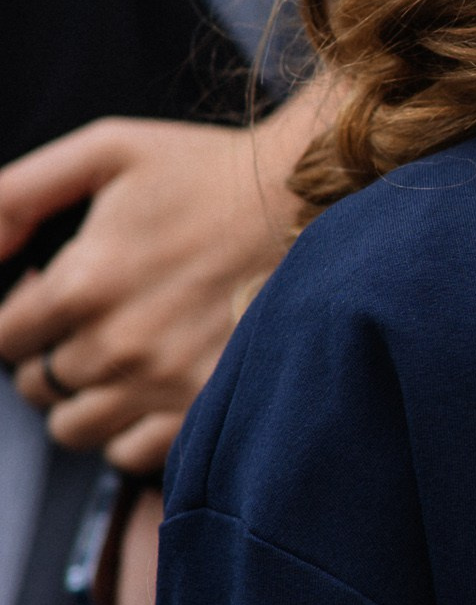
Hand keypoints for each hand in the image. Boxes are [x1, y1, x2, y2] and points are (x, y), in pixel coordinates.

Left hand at [0, 84, 329, 469]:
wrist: (315, 203)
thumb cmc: (208, 171)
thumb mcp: (105, 151)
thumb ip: (17, 194)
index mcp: (84, 281)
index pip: (3, 339)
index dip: (19, 318)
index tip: (49, 296)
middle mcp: (120, 344)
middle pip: (37, 387)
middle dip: (49, 355)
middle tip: (92, 322)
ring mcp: (166, 384)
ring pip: (74, 428)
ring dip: (84, 398)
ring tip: (120, 358)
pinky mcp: (207, 408)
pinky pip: (130, 454)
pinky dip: (130, 430)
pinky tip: (153, 387)